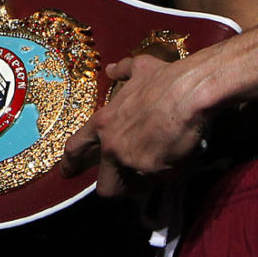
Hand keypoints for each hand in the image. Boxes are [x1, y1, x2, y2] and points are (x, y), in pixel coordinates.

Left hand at [62, 55, 208, 196]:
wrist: (189, 93)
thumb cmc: (165, 78)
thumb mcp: (138, 68)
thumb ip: (122, 71)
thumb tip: (112, 69)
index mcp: (103, 123)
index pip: (75, 149)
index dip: (70, 163)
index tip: (68, 172)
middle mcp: (112, 146)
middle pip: (105, 185)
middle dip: (113, 186)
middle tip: (124, 183)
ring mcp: (131, 161)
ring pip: (131, 188)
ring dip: (141, 184)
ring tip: (154, 172)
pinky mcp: (154, 170)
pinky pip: (155, 182)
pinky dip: (162, 177)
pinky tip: (172, 165)